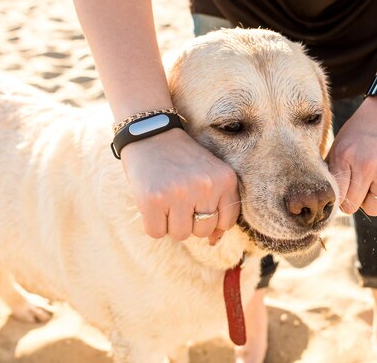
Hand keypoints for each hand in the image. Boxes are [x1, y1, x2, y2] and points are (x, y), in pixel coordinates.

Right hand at [120, 128, 239, 242]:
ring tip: (166, 199)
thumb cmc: (182, 159)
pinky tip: (153, 203)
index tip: (198, 201)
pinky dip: (152, 223)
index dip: (210, 217)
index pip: (226, 223)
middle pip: (203, 231)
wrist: (151, 133)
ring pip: (180, 234)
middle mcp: (206, 186)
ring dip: (170, 223)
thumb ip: (217, 206)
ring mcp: (179, 193)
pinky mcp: (153, 199)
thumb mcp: (209, 175)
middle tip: (179, 198)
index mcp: (226, 179)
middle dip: (190, 221)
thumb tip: (215, 242)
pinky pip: (156, 232)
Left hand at [326, 97, 376, 215]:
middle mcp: (366, 166)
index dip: (339, 199)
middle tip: (357, 188)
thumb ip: (333, 170)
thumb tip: (328, 198)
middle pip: (353, 207)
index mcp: (344, 157)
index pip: (337, 197)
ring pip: (374, 208)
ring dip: (371, 200)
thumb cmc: (360, 131)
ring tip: (372, 183)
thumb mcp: (340, 145)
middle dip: (354, 200)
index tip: (343, 193)